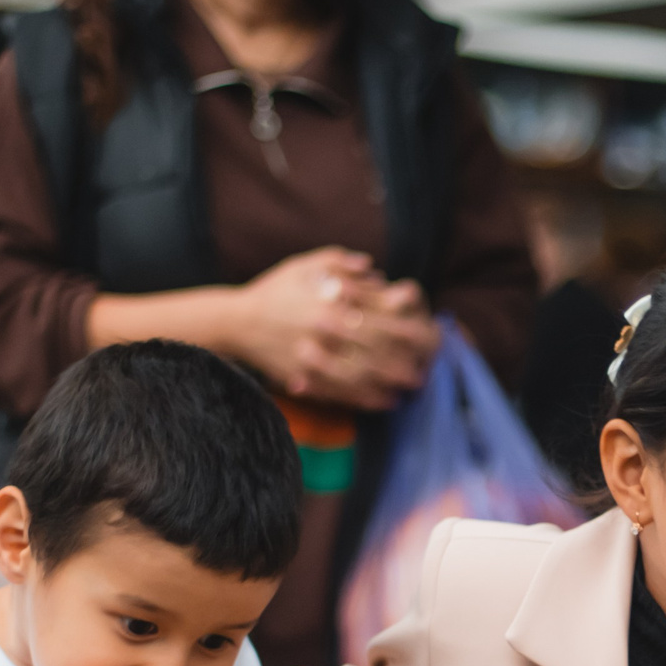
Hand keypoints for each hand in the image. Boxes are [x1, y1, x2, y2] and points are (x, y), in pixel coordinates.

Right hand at [231, 248, 436, 409]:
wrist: (237, 321)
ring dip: (391, 383)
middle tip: (428, 366)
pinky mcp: (304, 379)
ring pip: (362, 375)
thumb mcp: (305, 266)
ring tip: (412, 386)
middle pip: (377, 349)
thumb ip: (341, 264)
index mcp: (330, 303)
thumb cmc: (276, 290)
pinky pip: (341, 393)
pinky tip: (386, 402)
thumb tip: (376, 271)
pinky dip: (367, 400)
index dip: (408, 330)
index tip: (429, 335)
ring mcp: (314, 358)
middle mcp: (325, 331)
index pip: (380, 318)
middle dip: (406, 360)